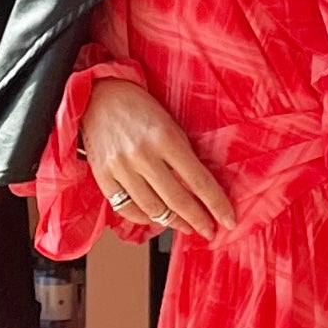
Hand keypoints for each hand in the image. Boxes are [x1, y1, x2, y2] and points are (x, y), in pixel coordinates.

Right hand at [80, 80, 235, 238]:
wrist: (100, 97)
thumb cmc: (139, 107)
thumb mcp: (170, 123)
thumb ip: (184, 154)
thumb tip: (202, 188)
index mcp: (165, 137)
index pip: (199, 180)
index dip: (216, 204)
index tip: (228, 219)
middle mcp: (142, 154)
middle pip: (177, 200)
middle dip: (197, 220)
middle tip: (208, 230)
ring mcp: (120, 167)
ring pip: (152, 208)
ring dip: (173, 222)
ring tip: (185, 225)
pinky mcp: (103, 176)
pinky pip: (126, 208)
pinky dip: (143, 218)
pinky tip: (155, 218)